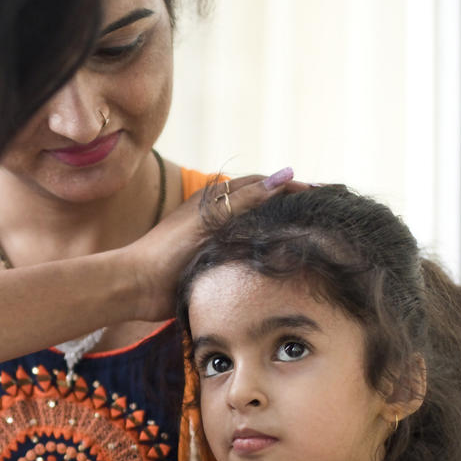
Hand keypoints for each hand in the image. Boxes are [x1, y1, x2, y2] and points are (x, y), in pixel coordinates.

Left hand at [128, 167, 307, 320]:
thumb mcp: (209, 220)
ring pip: (259, 233)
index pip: (262, 185)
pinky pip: (250, 258)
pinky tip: (287, 264)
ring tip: (315, 238)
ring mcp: (220, 243)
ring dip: (282, 233)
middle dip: (292, 209)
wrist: (137, 286)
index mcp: (216, 200)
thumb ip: (246, 200)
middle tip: (323, 215)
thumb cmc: (167, 249)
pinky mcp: (219, 268)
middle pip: (264, 208)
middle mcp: (221, 219)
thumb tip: (286, 174)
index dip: (290, 186)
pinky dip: (268, 257)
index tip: (319, 193)